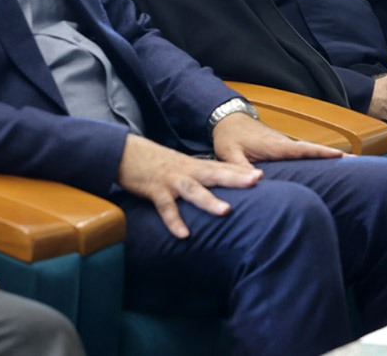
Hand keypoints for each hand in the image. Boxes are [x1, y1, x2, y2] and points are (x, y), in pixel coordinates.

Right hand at [116, 134, 262, 238]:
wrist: (124, 152)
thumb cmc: (156, 163)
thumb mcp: (181, 167)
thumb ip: (199, 177)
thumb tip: (217, 191)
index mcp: (194, 166)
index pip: (221, 167)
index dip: (241, 171)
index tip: (262, 175)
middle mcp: (186, 171)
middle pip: (214, 173)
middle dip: (236, 178)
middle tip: (256, 180)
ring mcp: (171, 180)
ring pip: (193, 189)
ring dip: (209, 200)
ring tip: (226, 211)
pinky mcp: (154, 190)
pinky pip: (166, 208)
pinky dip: (174, 221)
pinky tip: (183, 234)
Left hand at [212, 111, 343, 168]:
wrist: (227, 118)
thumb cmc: (229, 137)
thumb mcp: (229, 154)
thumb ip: (240, 168)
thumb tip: (256, 180)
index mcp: (275, 146)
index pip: (302, 149)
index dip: (321, 153)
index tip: (340, 156)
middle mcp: (283, 143)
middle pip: (313, 150)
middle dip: (333, 156)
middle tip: (358, 164)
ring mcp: (284, 143)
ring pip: (308, 151)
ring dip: (327, 157)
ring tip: (350, 168)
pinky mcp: (281, 146)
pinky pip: (302, 152)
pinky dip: (315, 156)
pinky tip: (325, 167)